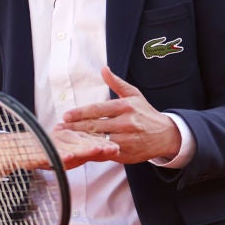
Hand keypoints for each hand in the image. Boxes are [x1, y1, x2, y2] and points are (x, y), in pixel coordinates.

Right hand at [0, 128, 117, 176]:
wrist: (18, 149)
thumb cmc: (45, 151)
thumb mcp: (66, 153)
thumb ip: (81, 153)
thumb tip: (101, 153)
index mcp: (70, 137)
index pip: (89, 141)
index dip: (103, 144)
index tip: (118, 149)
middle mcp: (63, 138)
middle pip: (83, 142)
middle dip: (99, 146)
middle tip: (113, 149)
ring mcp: (52, 143)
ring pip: (71, 147)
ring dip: (84, 149)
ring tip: (97, 151)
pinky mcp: (41, 149)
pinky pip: (51, 153)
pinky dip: (60, 155)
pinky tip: (68, 158)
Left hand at [55, 67, 180, 163]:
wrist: (166, 135)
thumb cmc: (146, 113)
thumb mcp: (134, 95)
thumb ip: (116, 83)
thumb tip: (104, 69)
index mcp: (125, 107)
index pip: (97, 110)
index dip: (80, 113)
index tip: (66, 115)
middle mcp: (126, 124)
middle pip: (95, 126)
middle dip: (74, 128)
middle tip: (59, 128)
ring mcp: (126, 140)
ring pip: (98, 140)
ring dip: (80, 141)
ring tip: (65, 139)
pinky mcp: (126, 155)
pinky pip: (105, 153)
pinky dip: (91, 151)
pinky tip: (80, 150)